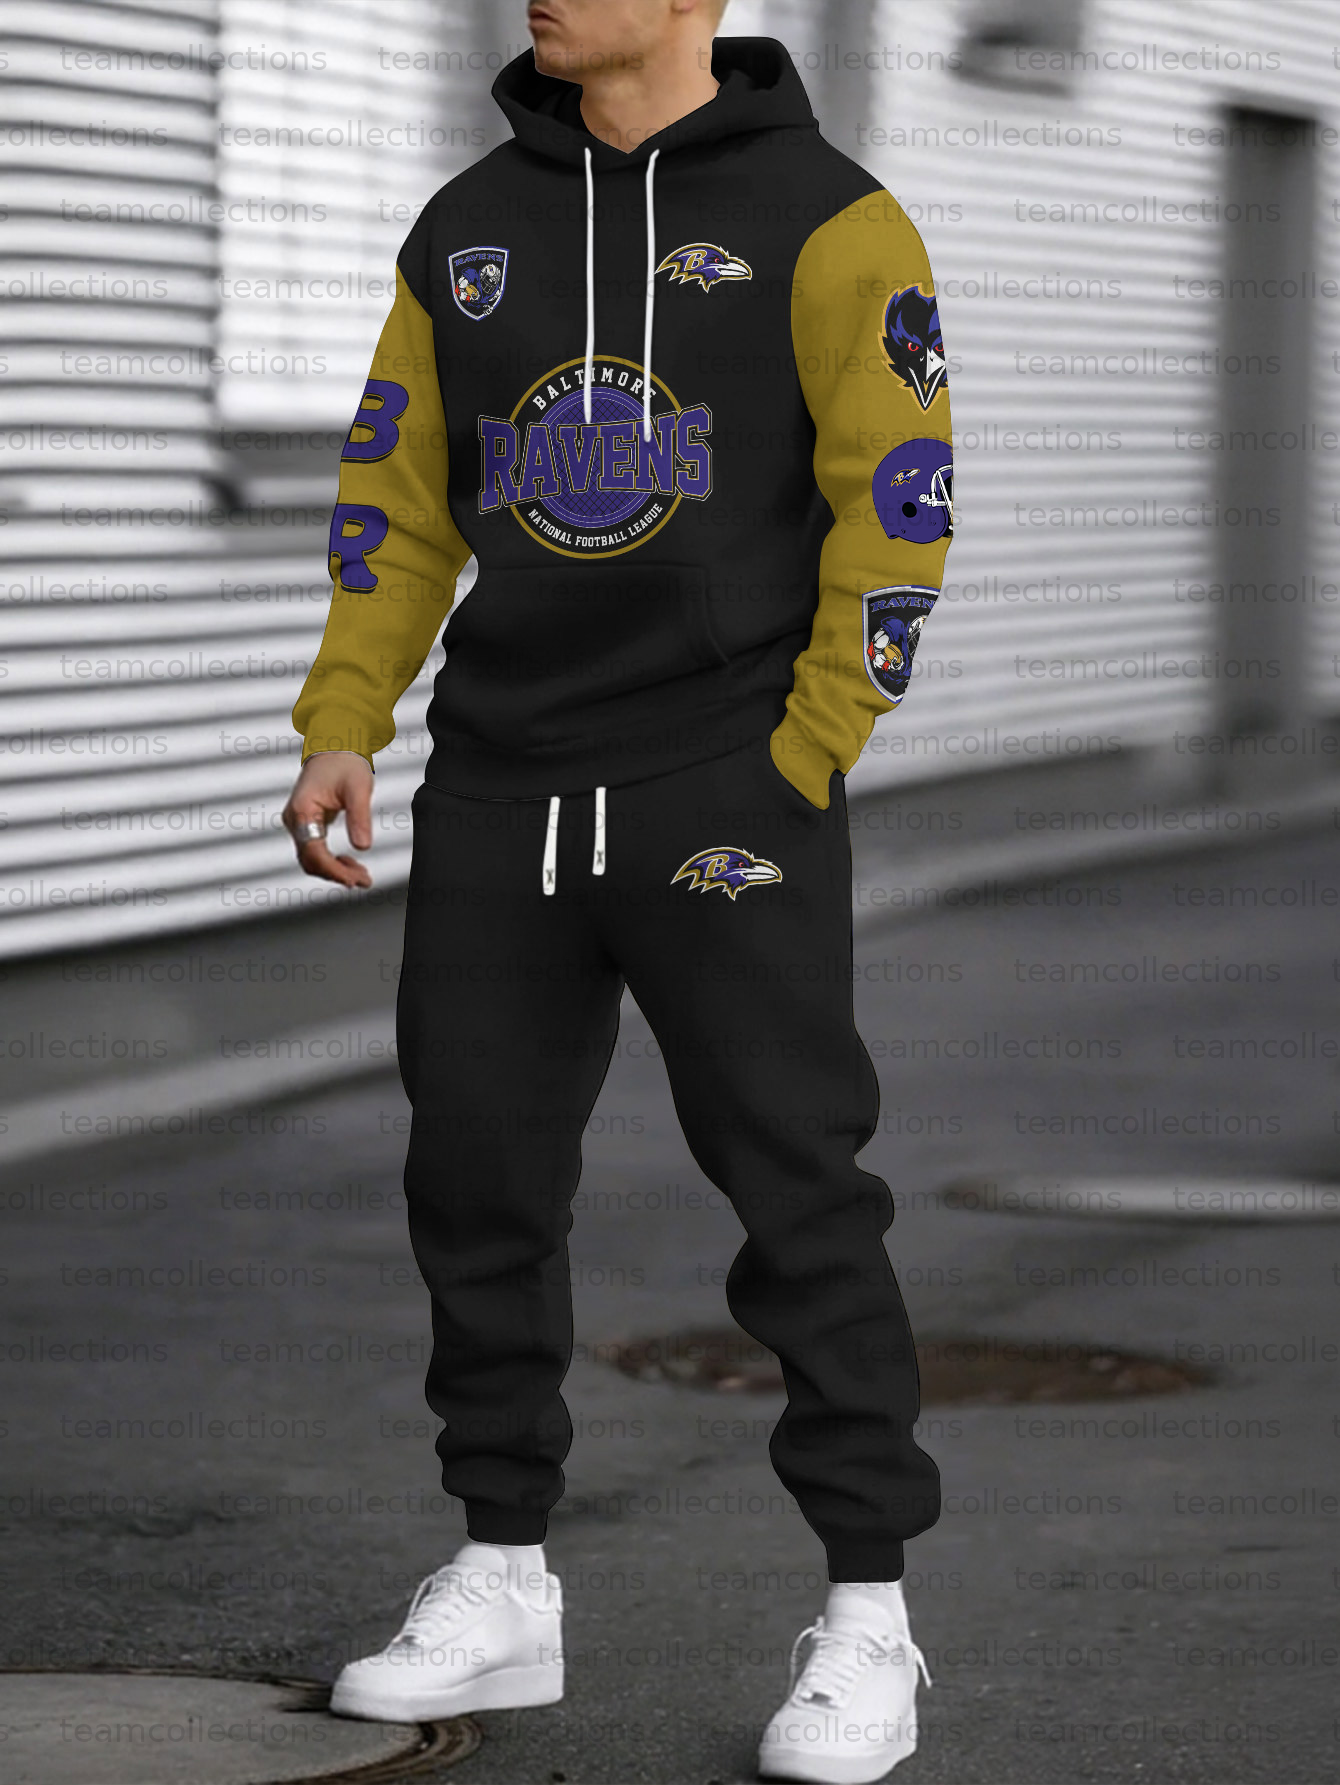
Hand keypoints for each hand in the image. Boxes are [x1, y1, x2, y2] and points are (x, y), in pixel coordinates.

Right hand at [283, 751, 374, 886]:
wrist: (334, 747)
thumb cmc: (344, 762)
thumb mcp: (358, 788)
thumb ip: (359, 817)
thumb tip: (363, 847)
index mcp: (303, 810)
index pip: (314, 852)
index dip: (334, 870)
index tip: (354, 879)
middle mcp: (294, 818)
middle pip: (310, 860)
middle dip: (336, 874)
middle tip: (363, 881)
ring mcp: (297, 822)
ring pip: (311, 858)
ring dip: (334, 870)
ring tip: (360, 875)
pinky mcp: (305, 823)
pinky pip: (314, 850)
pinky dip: (331, 861)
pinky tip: (349, 864)